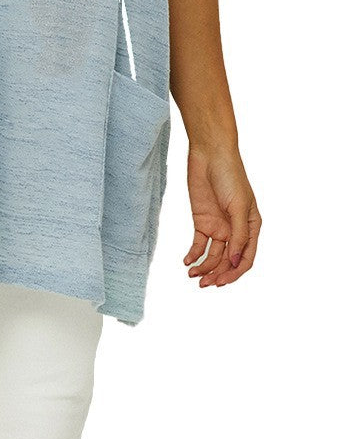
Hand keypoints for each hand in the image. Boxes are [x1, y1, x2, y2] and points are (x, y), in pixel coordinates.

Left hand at [184, 144, 261, 287]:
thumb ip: (238, 234)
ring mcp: (219, 226)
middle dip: (217, 274)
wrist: (209, 154)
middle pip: (228, 260)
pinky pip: (199, 243)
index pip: (245, 258)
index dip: (234, 273)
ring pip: (213, 255)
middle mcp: (236, 230)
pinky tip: (187, 261)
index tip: (221, 282)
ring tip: (193, 275)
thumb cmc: (230, 176)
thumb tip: (235, 261)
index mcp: (251, 227)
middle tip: (204, 284)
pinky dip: (193, 254)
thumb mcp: (238, 206)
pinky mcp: (202, 220)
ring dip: (204, 267)